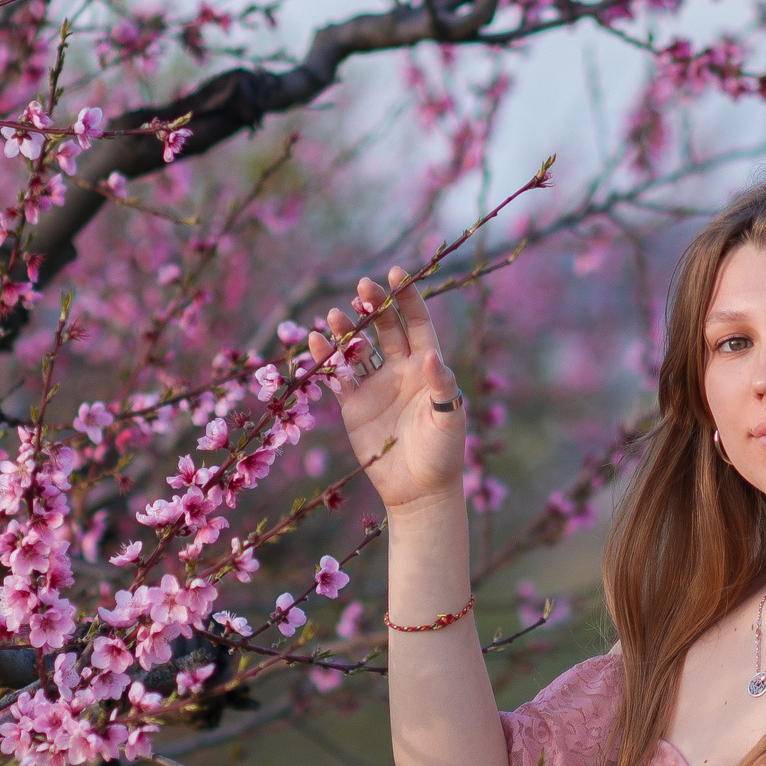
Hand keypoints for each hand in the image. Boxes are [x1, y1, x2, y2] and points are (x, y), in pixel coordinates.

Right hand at [304, 265, 465, 513]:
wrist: (420, 491)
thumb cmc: (443, 454)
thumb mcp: (450, 418)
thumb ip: (442, 386)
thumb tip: (431, 355)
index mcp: (427, 367)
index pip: (417, 323)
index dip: (407, 298)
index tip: (396, 273)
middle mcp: (400, 370)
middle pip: (384, 328)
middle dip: (373, 306)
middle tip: (362, 287)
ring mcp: (375, 386)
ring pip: (357, 348)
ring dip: (345, 330)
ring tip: (331, 315)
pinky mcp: (353, 406)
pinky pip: (337, 376)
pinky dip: (325, 360)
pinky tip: (315, 344)